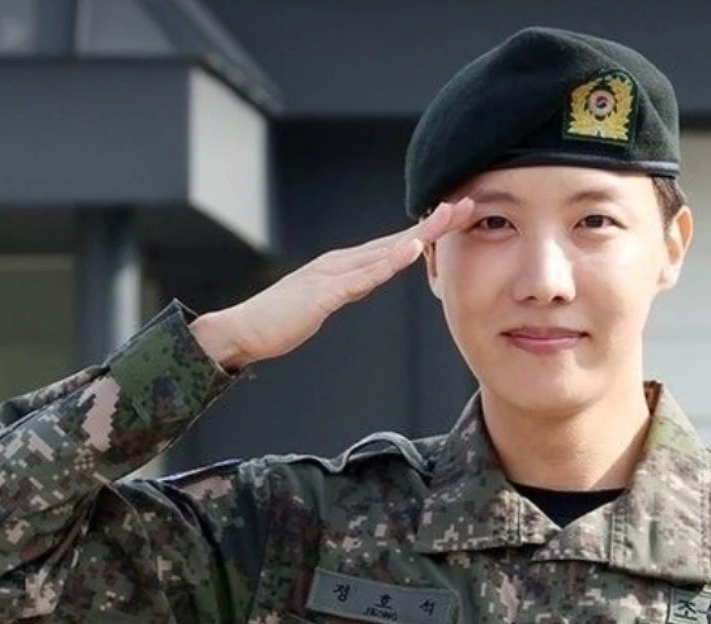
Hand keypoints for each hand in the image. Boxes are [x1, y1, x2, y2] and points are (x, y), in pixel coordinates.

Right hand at [190, 197, 473, 368]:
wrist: (243, 330)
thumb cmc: (278, 322)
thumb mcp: (322, 303)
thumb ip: (344, 290)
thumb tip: (365, 282)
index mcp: (342, 266)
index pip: (391, 246)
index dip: (425, 232)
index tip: (454, 220)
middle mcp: (341, 262)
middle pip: (395, 239)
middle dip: (432, 224)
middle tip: (467, 205)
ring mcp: (333, 274)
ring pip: (385, 251)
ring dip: (419, 234)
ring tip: (449, 217)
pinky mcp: (325, 292)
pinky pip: (364, 276)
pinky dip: (389, 262)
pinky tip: (411, 250)